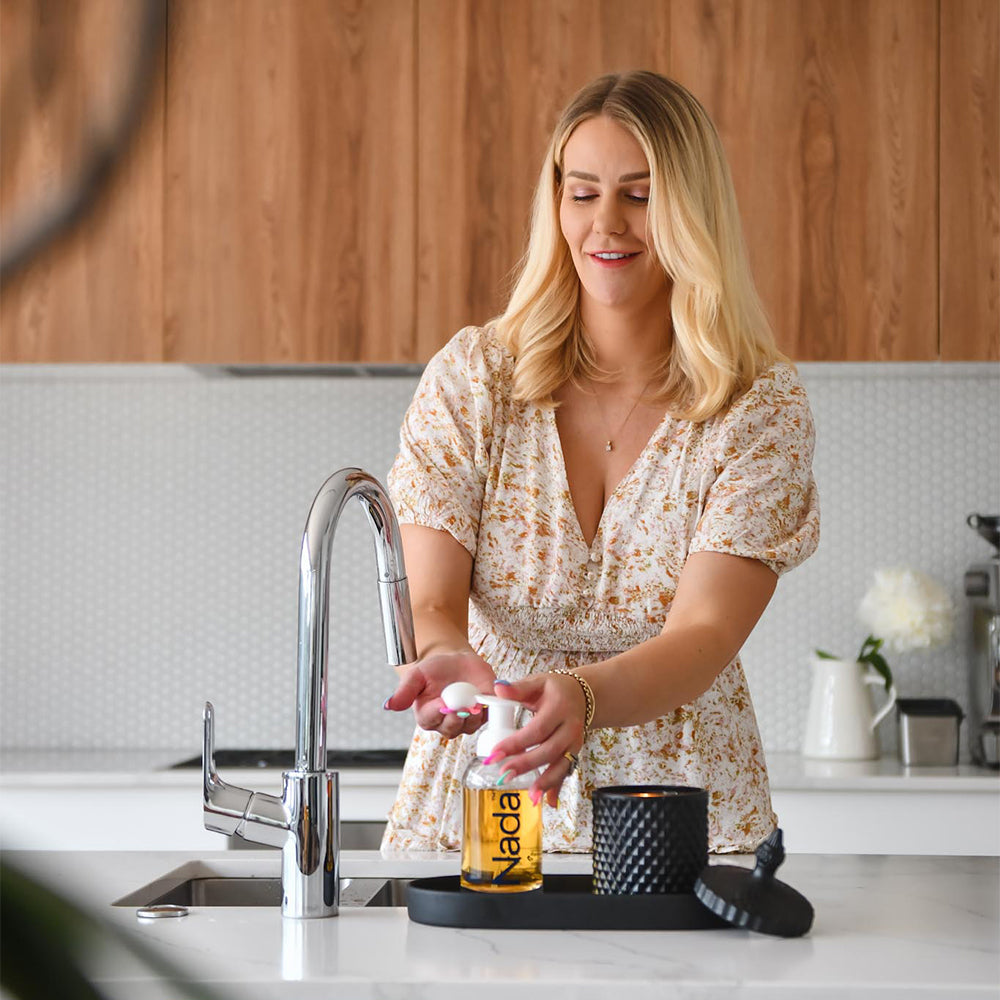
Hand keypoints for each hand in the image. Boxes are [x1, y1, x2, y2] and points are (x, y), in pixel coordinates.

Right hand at [383, 651, 495, 738]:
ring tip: (475, 702)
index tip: (442, 702)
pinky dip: (489, 711)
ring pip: (469, 726)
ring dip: (473, 716)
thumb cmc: (434, 670)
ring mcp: (465, 720)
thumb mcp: (416, 675)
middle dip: (456, 718)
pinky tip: (486, 700)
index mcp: (427, 716)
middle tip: (461, 706)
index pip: (430, 720)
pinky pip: (487, 718)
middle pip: (451, 728)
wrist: (456, 661)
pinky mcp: (483, 714)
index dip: (436, 712)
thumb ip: (404, 691)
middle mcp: (446, 722)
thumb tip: (388, 706)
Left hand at [487, 673, 587, 807]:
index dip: (516, 743)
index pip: (537, 729)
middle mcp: (571, 727)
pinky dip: (557, 787)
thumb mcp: (538, 683)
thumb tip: (498, 688)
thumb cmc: (556, 689)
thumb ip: (518, 688)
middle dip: (526, 764)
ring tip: (529, 797)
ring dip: (545, 782)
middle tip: (503, 774)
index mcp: (560, 708)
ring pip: (561, 765)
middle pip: (549, 750)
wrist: (584, 696)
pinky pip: (566, 771)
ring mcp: (575, 742)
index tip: (495, 753)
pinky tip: (547, 802)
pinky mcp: (575, 753)